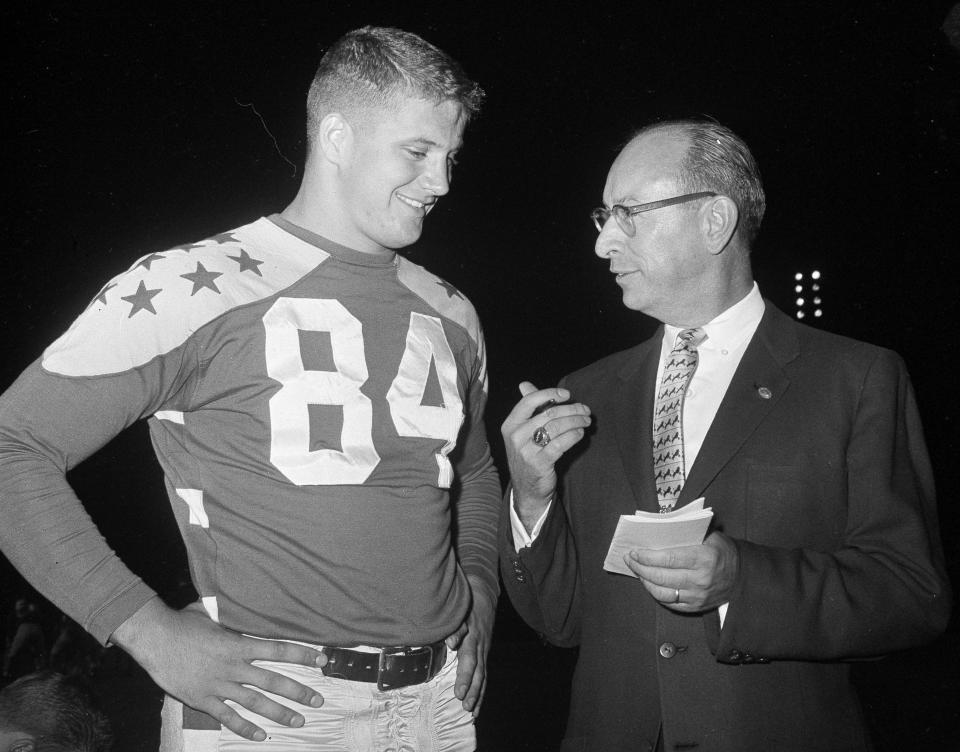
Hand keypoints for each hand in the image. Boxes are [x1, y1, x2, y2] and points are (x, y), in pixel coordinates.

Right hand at [112, 599, 326, 740]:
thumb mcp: (212, 611)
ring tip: (299, 720)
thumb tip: (243, 597)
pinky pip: (228, 717)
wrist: (154, 639)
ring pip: (255, 703)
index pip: (279, 650)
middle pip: (273, 681)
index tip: (321, 660)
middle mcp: (233, 667)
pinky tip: (261, 735)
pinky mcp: (203, 700)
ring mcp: (219, 686)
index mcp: (239, 644)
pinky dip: (245, 728)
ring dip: (279, 713)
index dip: (302, 655)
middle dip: (299, 691)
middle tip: (318, 699)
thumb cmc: (183, 622)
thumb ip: (231, 611)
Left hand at [445, 576, 495, 714]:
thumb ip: (456, 627)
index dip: (464, 677)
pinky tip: (477, 706)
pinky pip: (484, 674)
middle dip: (471, 690)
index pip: (469, 660)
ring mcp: (484, 650)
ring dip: (477, 693)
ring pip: (482, 675)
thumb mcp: (460, 610)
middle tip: (465, 706)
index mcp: (473, 636)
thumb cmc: (467, 603)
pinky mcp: (484, 653)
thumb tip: (451, 642)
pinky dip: (481, 690)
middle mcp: (480, 645)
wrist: (482, 594)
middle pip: (477, 672)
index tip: (459, 693)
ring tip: (471, 711)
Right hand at [501, 382, 590, 529]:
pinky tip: (580, 433)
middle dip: (571, 409)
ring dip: (576, 421)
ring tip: (586, 421)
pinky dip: (574, 435)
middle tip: (585, 410)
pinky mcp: (539, 463)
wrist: (526, 488)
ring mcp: (526, 451)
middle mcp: (515, 436)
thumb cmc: (528, 454)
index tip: (567, 395)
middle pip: (548, 413)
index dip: (550, 394)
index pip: (528, 401)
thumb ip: (527, 407)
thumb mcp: (522, 431)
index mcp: (510, 424)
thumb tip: (524, 384)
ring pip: (556, 427)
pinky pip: (560, 444)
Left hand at [624, 532, 739, 612]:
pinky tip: (649, 583)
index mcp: (703, 558)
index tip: (634, 551)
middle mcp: (700, 580)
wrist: (743, 576)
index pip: (668, 559)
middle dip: (640, 567)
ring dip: (645, 581)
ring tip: (637, 571)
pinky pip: (670, 604)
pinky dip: (656, 594)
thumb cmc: (722, 550)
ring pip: (662, 593)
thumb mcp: (710, 535)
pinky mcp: (696, 607)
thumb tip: (659, 526)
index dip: (647, 556)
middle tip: (630, 559)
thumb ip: (688, 531)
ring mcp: (697, 596)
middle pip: (661, 576)